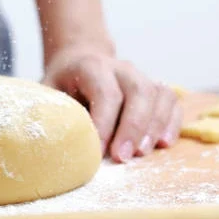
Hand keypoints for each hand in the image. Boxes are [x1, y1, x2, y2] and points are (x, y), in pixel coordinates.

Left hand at [41, 45, 182, 162]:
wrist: (78, 61)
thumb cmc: (61, 85)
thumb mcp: (47, 93)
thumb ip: (50, 113)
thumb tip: (53, 144)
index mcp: (91, 66)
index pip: (105, 93)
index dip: (104, 123)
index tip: (98, 151)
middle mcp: (121, 68)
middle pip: (139, 91)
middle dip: (133, 127)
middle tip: (123, 157)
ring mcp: (141, 76)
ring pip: (160, 95)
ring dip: (154, 127)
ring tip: (142, 153)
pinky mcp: (154, 88)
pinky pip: (172, 102)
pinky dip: (171, 123)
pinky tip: (163, 144)